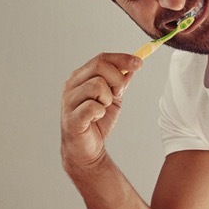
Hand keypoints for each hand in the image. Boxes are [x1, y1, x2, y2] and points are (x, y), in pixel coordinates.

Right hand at [60, 53, 141, 172]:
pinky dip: (101, 112)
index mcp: (80, 77)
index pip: (101, 58)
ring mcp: (69, 101)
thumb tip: (131, 67)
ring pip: (97, 85)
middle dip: (117, 79)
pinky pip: (93, 106)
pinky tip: (96, 118)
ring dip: (108, 98)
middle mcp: (71, 85)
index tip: (139, 63)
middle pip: (99, 66)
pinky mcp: (71, 118)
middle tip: (118, 94)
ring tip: (103, 109)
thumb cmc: (97, 123)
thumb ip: (120, 82)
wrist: (87, 149)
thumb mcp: (113, 98)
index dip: (122, 59)